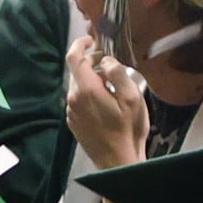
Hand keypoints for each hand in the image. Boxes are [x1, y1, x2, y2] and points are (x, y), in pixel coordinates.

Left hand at [64, 33, 144, 170]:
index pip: (74, 57)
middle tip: (110, 67)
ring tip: (111, 88)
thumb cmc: (128, 129)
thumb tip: (106, 61)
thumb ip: (117, 73)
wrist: (117, 161)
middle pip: (77, 71)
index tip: (92, 40)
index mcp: (86, 90)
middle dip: (91, 63)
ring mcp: (71, 112)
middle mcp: (73, 99)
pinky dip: (88, 94)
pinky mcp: (73, 122)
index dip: (81, 44)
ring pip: (77, 86)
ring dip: (91, 80)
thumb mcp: (132, 97)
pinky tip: (104, 104)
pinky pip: (78, 100)